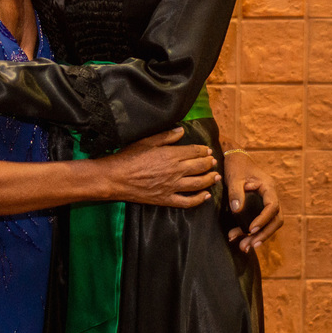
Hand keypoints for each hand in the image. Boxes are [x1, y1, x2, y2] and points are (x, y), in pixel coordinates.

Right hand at [103, 128, 219, 207]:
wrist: (116, 178)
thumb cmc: (128, 157)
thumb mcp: (146, 141)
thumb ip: (166, 136)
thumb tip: (181, 131)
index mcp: (171, 155)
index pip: (195, 152)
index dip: (204, 151)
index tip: (208, 151)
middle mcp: (175, 171)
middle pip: (200, 167)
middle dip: (209, 164)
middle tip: (214, 162)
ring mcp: (172, 186)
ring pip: (198, 184)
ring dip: (210, 180)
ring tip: (216, 177)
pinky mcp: (166, 199)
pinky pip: (187, 202)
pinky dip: (199, 200)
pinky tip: (205, 196)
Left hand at [224, 151, 281, 251]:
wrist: (235, 159)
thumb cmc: (236, 166)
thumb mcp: (234, 176)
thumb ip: (235, 192)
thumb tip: (237, 210)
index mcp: (268, 187)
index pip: (272, 206)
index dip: (264, 219)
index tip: (251, 228)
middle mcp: (271, 197)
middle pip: (276, 220)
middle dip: (264, 234)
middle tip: (250, 245)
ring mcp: (266, 203)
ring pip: (269, 224)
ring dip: (258, 237)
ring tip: (243, 247)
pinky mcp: (259, 208)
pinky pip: (259, 223)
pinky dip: (250, 232)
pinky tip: (238, 239)